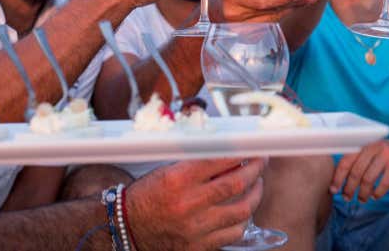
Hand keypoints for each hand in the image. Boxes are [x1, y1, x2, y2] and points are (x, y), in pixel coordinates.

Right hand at [125, 158, 264, 250]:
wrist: (127, 228)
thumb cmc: (147, 195)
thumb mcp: (168, 171)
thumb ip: (198, 164)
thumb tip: (230, 156)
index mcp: (179, 179)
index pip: (221, 160)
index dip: (243, 152)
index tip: (253, 148)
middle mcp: (189, 203)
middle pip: (236, 184)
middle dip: (255, 170)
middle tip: (261, 163)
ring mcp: (195, 228)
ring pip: (241, 210)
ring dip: (255, 195)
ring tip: (256, 185)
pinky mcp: (199, 246)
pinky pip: (233, 234)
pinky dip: (243, 220)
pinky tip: (243, 211)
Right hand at [210, 0, 318, 22]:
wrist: (217, 12)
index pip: (262, 0)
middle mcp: (238, 14)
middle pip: (273, 10)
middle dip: (295, 1)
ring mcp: (244, 29)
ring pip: (277, 18)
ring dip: (295, 7)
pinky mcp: (252, 37)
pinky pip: (274, 23)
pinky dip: (286, 13)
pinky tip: (298, 4)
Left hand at [330, 141, 388, 202]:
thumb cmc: (387, 155)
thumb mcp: (372, 152)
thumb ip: (358, 160)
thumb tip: (338, 180)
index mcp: (364, 144)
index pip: (346, 161)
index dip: (338, 177)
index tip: (333, 190)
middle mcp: (374, 146)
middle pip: (356, 172)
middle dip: (349, 188)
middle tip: (347, 198)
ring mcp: (388, 154)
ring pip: (369, 179)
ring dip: (363, 193)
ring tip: (362, 199)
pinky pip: (384, 183)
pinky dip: (378, 192)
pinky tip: (375, 196)